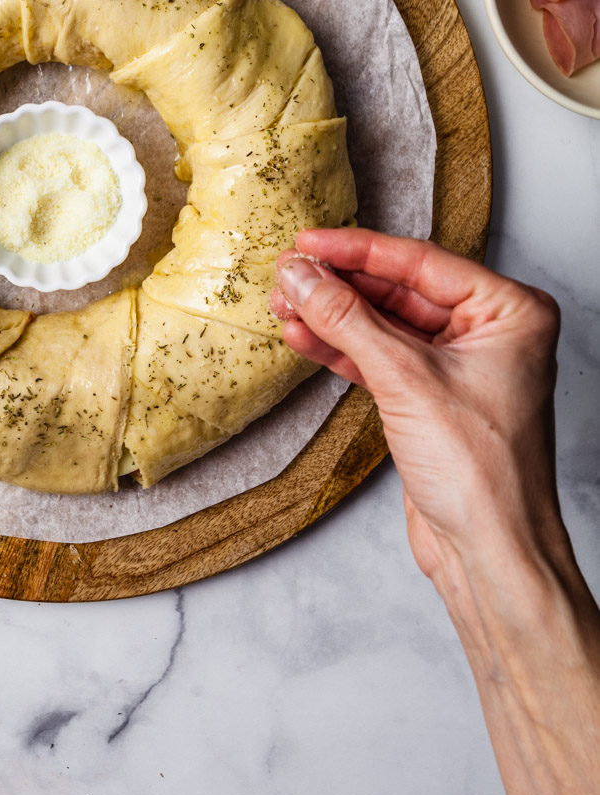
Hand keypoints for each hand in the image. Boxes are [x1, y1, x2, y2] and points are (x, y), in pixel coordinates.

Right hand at [272, 230, 563, 589]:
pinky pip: (378, 358)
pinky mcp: (429, 399)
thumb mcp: (406, 381)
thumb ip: (347, 320)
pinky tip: (304, 336)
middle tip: (288, 274)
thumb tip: (303, 276)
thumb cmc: (484, 474)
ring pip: (384, 325)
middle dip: (339, 285)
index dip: (358, 251)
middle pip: (399, 291)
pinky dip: (341, 348)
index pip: (421, 262)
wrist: (489, 552)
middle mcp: (490, 333)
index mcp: (510, 312)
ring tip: (284, 304)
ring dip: (332, 317)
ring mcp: (458, 367)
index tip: (309, 242)